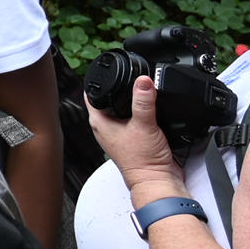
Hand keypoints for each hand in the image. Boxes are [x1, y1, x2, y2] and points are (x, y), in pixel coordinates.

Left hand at [86, 72, 184, 197]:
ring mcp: (121, 133)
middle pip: (108, 99)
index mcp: (99, 122)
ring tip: (142, 88)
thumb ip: (143, 101)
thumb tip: (143, 80)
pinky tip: (152, 106)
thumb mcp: (143, 124)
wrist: (157, 181)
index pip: (92, 94)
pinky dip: (143, 110)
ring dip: (131, 99)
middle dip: (118, 86)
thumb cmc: (142, 162)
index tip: (107, 67)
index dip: (97, 79)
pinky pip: (136, 118)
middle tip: (128, 74)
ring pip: (123, 108)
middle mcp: (107, 127)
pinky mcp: (136, 137)